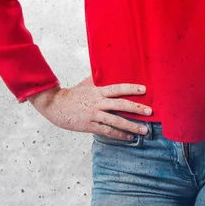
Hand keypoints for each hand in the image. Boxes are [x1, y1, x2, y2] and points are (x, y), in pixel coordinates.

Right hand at [28, 76, 152, 140]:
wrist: (55, 105)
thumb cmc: (72, 94)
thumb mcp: (86, 83)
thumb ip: (98, 78)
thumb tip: (107, 68)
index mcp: (98, 91)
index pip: (118, 88)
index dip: (131, 88)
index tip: (144, 90)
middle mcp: (98, 103)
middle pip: (121, 105)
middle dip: (136, 109)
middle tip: (150, 112)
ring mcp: (94, 115)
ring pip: (116, 121)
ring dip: (131, 126)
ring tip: (144, 130)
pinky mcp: (90, 126)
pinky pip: (107, 132)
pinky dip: (119, 135)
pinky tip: (129, 138)